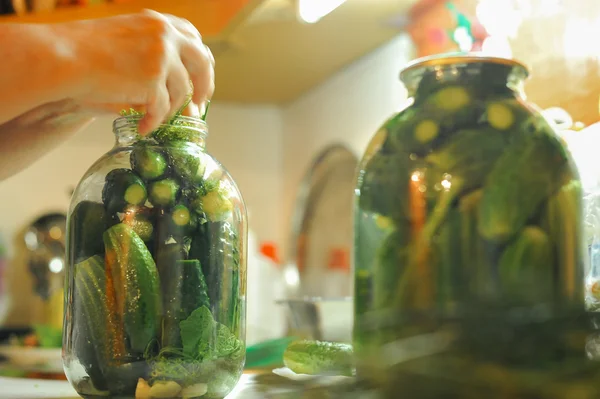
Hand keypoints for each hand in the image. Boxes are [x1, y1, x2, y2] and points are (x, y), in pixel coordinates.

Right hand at [61, 10, 213, 133]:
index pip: (193, 38)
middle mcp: (165, 36)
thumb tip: (182, 93)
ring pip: (182, 92)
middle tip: (199, 105)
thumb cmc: (84, 53)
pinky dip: (153, 122)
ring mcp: (161, 58)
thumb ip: (154, 58)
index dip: (199, 60)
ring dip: (171, 110)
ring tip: (155, 120)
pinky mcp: (153, 81)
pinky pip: (162, 109)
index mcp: (158, 22)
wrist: (63, 58)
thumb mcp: (126, 42)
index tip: (198, 76)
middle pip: (202, 62)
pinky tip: (143, 128)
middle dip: (204, 86)